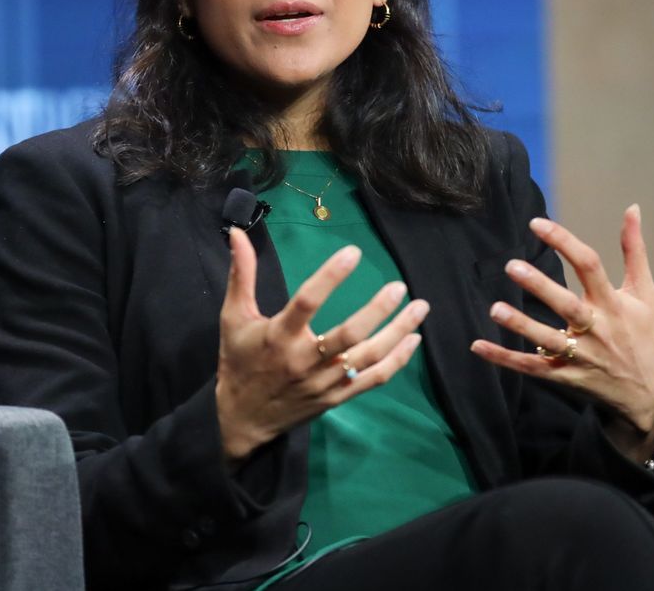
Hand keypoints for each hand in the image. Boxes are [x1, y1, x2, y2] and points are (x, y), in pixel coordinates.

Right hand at [215, 227, 427, 462]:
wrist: (242, 419)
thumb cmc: (239, 361)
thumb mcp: (233, 317)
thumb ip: (242, 275)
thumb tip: (237, 234)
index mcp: (278, 336)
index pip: (307, 301)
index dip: (330, 276)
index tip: (353, 253)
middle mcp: (304, 360)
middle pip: (348, 335)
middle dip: (377, 310)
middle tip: (399, 287)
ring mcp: (324, 382)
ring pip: (368, 357)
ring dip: (398, 332)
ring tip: (420, 307)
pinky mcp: (337, 397)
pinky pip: (373, 379)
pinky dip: (397, 360)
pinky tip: (414, 339)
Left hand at [470, 205, 653, 462]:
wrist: (646, 393)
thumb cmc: (641, 333)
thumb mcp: (644, 292)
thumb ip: (634, 250)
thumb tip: (632, 208)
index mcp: (614, 304)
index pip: (590, 267)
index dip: (564, 243)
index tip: (536, 223)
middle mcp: (597, 329)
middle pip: (568, 306)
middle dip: (541, 286)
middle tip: (511, 266)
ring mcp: (580, 356)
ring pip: (547, 341)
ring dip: (521, 326)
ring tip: (494, 308)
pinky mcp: (564, 377)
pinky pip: (531, 368)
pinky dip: (504, 359)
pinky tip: (477, 346)